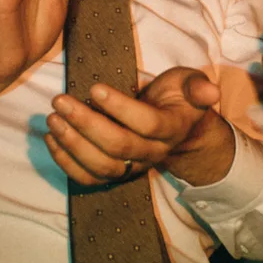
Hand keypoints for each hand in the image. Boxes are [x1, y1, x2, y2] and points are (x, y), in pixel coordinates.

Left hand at [46, 66, 231, 186]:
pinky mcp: (115, 174)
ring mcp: (133, 168)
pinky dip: (67, 162)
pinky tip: (51, 139)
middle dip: (86, 124)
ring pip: (102, 166)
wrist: (176, 129)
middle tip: (60, 101)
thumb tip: (211, 92)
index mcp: (172, 129)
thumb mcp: (189, 84)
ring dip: (72, 145)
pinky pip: (89, 178)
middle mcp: (153, 154)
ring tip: (52, 119)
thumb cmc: (177, 99)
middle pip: (119, 147)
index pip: (146, 123)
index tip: (94, 88)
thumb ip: (197, 87)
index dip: (120, 108)